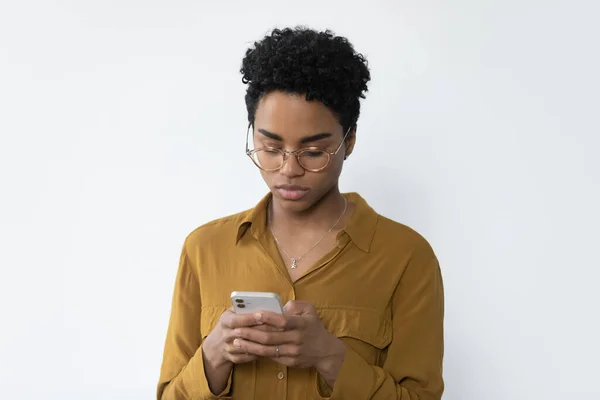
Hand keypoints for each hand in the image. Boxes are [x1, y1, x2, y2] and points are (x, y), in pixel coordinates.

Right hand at [203, 308, 280, 367]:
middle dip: (262, 330)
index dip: (249, 318)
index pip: (236, 320)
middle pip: (244, 333)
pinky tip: (270, 348)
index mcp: (225, 320)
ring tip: (277, 338)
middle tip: (278, 327)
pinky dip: (259, 353)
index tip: (262, 315)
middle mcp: (225, 335)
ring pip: (247, 347)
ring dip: (262, 343)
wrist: (217, 344)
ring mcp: (228, 348)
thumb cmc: (231, 323)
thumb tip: (263, 302)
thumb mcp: (233, 312)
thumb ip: (244, 308)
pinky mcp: (233, 358)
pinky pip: (248, 357)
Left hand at [231, 301, 345, 383]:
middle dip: (251, 333)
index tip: (254, 314)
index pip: (283, 321)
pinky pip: (271, 357)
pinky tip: (247, 350)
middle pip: (270, 337)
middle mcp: (297, 338)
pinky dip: (257, 353)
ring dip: (250, 346)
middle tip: (236, 330)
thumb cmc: (314, 327)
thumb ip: (295, 305)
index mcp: (302, 324)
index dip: (268, 318)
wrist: (325, 351)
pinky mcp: (289, 362)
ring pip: (268, 349)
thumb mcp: (310, 310)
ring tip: (237, 341)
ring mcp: (293, 352)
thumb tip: (279, 306)